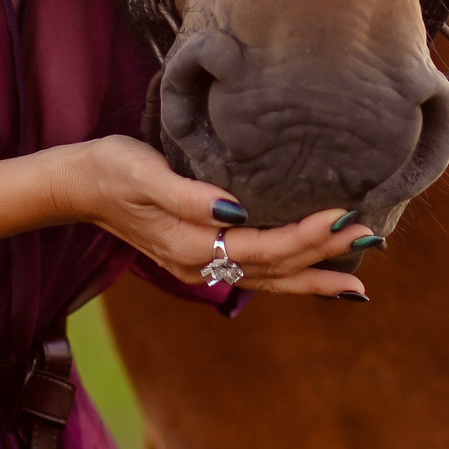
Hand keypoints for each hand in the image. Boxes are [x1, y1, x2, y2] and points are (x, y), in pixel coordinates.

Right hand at [55, 135, 373, 298]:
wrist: (75, 186)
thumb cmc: (110, 168)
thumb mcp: (144, 172)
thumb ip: (189, 195)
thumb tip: (234, 209)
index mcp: (193, 244)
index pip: (266, 246)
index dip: (307, 234)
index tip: (345, 215)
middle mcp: (202, 264)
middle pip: (277, 267)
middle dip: (325, 256)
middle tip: (373, 239)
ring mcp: (201, 266)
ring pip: (271, 279)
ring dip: (314, 276)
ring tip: (358, 281)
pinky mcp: (202, 256)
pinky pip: (256, 273)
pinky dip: (290, 278)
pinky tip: (312, 276)